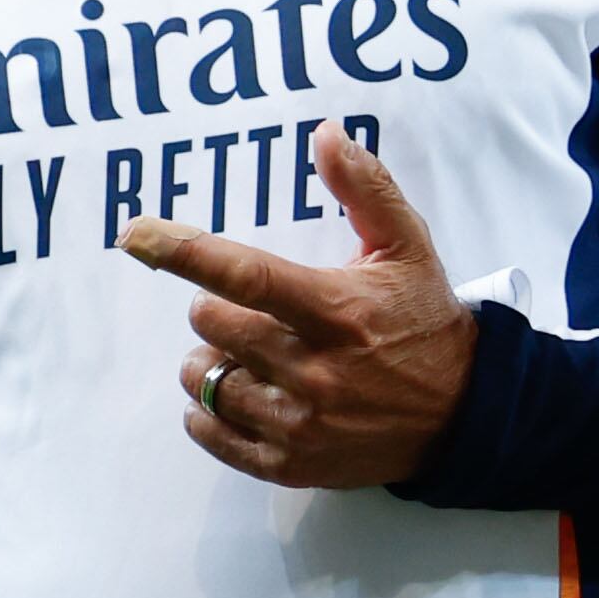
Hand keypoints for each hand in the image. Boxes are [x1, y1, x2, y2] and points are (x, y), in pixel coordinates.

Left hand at [116, 120, 480, 488]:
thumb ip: (365, 187)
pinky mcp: (291, 463)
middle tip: (243, 306)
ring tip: (239, 349)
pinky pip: (215, 434)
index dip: (185, 251)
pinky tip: (230, 392)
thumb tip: (326, 134)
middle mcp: (315, 370)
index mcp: (339, 311)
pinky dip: (208, 411)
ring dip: (209, 357)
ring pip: (207, 380)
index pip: (246, 275)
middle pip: (216, 326)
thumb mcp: (407, 245)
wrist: (462, 414)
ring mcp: (301, 422)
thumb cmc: (425, 320)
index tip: (136, 233)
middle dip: (214, 308)